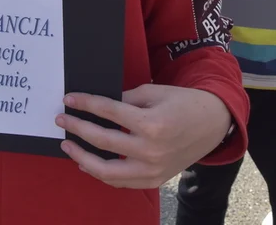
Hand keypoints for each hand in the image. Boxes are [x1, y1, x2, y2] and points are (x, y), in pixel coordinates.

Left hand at [56, 84, 231, 188]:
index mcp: (151, 123)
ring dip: (82, 157)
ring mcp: (152, 168)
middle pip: (102, 141)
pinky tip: (87, 163)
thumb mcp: (156, 92)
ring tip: (68, 145)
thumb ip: (127, 99)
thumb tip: (100, 104)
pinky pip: (120, 182)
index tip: (69, 99)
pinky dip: (101, 173)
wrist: (213, 124)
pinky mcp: (154, 179)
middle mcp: (150, 149)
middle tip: (61, 119)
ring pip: (106, 171)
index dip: (85, 104)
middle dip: (77, 128)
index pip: (108, 112)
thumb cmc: (185, 103)